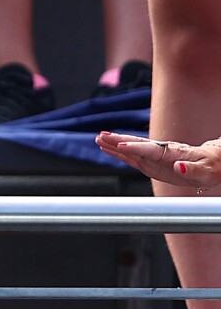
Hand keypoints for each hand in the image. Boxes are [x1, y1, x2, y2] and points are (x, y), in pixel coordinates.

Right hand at [96, 133, 220, 190]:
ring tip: (98, 139)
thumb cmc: (210, 167)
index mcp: (172, 153)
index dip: (135, 148)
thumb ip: (191, 169)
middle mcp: (159, 152)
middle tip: (101, 136)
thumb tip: (179, 167)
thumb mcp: (205, 172)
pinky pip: (130, 158)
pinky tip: (106, 149)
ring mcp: (152, 157)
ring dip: (113, 144)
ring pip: (129, 149)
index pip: (150, 149)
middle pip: (135, 144)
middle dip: (118, 140)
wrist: (210, 164)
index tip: (120, 145)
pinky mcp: (149, 164)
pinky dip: (117, 153)